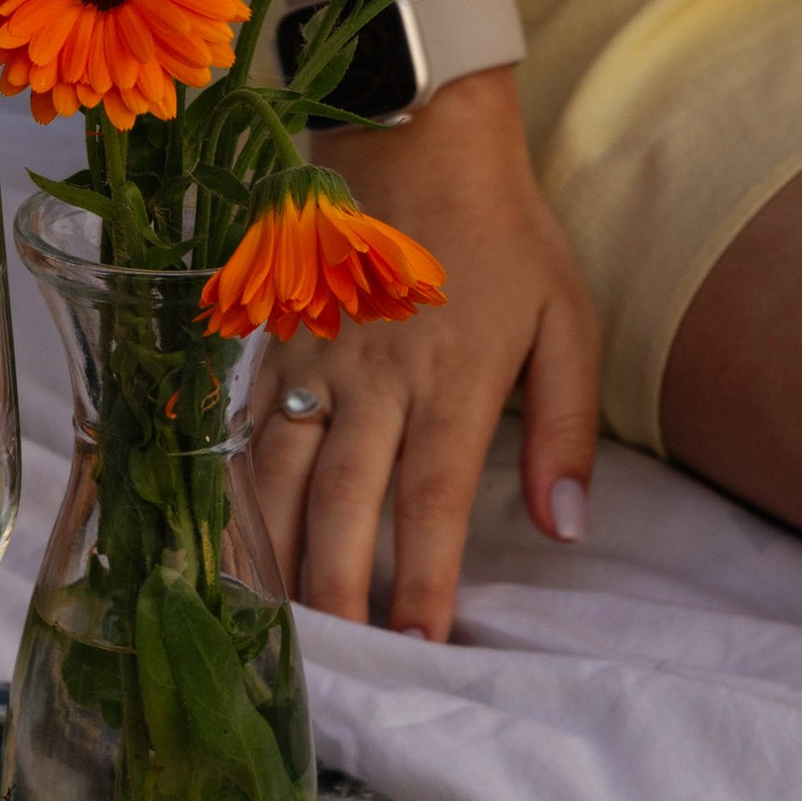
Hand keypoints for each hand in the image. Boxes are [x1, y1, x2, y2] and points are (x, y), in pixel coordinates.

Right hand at [252, 70, 597, 640]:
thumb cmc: (503, 236)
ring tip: (274, 623)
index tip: (420, 644)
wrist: (417, 138)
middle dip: (340, 589)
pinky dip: (238, 493)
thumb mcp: (565, 322)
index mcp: (454, 376)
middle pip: (344, 501)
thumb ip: (566, 430)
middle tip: (342, 662)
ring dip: (276, 553)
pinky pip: (248, 430)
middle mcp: (375, 376)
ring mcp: (315, 358)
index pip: (432, 499)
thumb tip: (564, 526)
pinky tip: (234, 543)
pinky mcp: (276, 343)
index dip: (421, 578)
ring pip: (279, 473)